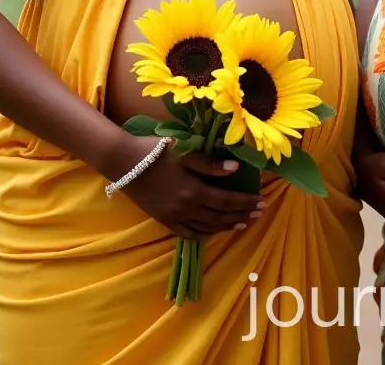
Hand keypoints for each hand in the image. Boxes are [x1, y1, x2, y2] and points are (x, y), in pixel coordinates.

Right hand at [110, 134, 264, 240]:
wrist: (122, 161)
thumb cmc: (155, 150)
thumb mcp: (184, 151)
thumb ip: (209, 163)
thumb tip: (236, 169)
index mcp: (193, 190)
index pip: (226, 201)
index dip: (245, 203)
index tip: (262, 202)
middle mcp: (185, 208)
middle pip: (220, 217)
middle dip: (242, 215)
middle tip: (259, 213)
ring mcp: (173, 217)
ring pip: (206, 228)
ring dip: (226, 226)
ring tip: (242, 223)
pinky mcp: (162, 219)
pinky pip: (187, 233)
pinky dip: (203, 234)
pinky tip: (212, 232)